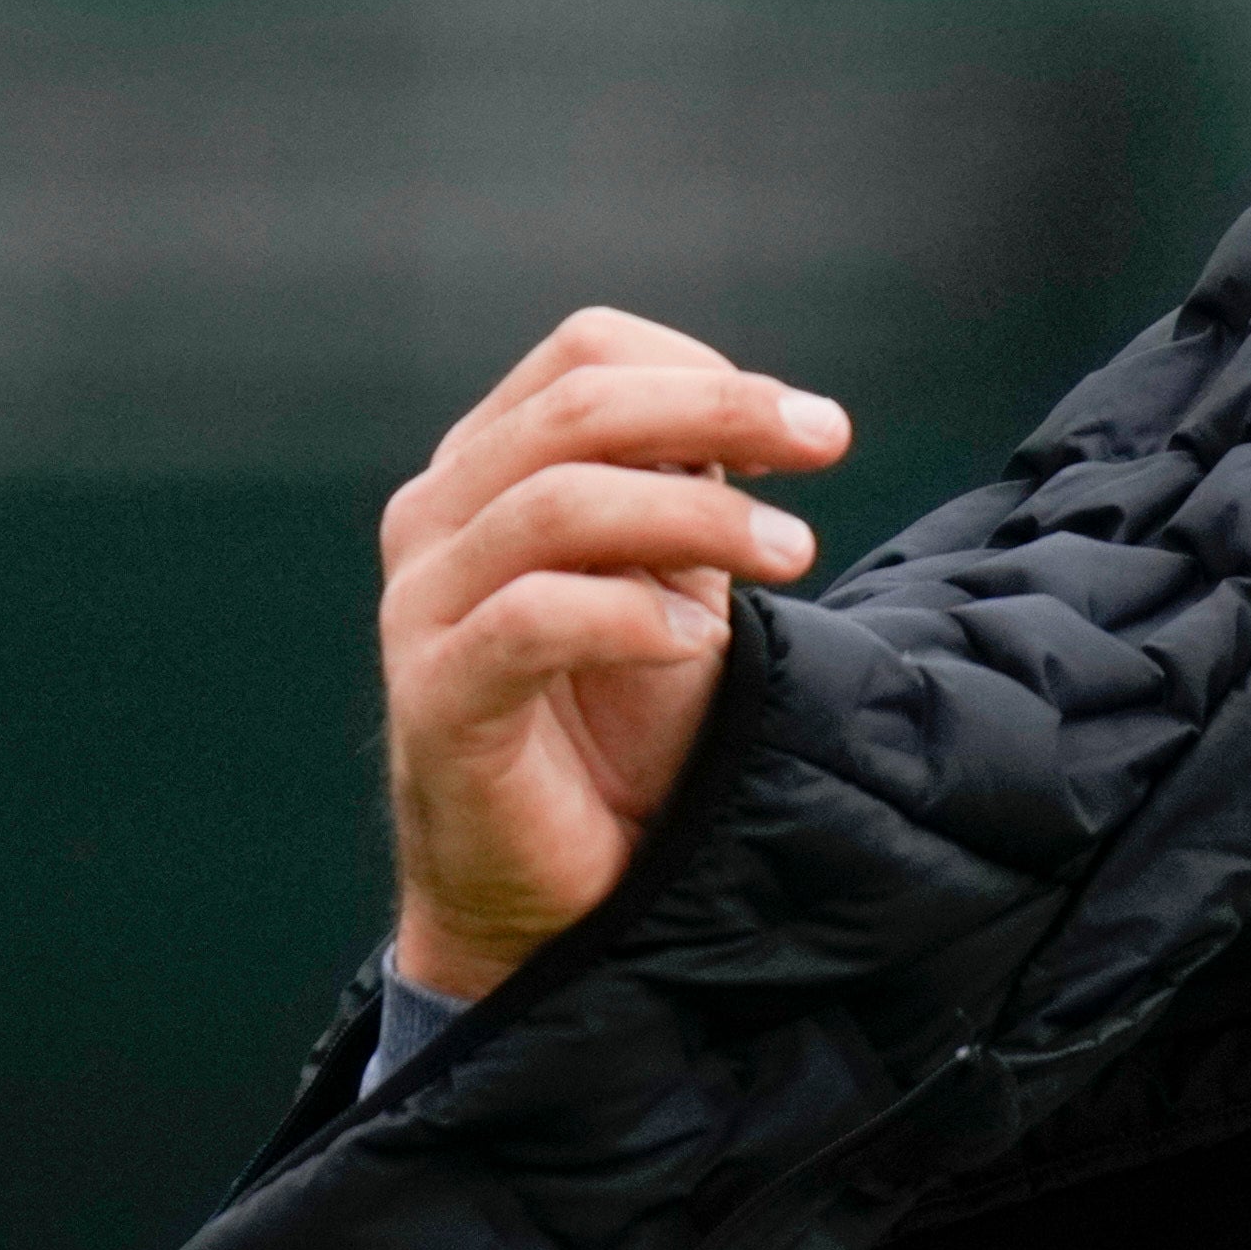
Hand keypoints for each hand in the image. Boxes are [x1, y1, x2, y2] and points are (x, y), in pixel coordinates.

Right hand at [378, 308, 853, 1002]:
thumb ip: (684, 497)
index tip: (799, 426)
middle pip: (578, 409)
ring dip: (698, 518)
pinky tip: (699, 645)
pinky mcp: (438, 697)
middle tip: (827, 441)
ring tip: (792, 555)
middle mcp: (437, 519)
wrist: (551, 893)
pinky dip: (632, 617)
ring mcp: (423, 606)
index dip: (699, 371)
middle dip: (720, 412)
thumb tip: (757, 416)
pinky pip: (533, 620)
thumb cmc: (613, 735)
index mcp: (486, 471)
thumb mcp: (666, 586)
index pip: (583, 356)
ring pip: (558, 503)